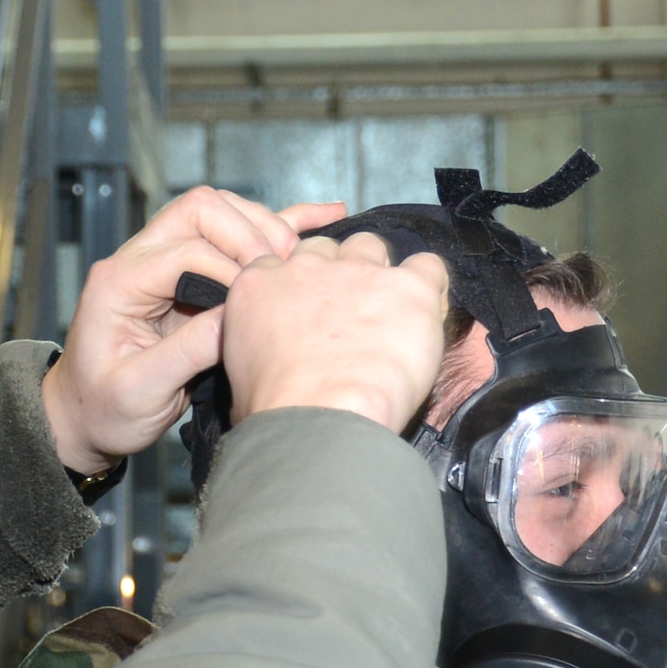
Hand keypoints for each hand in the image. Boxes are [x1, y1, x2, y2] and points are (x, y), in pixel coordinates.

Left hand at [42, 187, 344, 476]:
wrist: (85, 419)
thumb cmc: (104, 410)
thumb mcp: (140, 391)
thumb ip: (186, 352)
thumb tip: (235, 317)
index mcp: (119, 282)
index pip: (186, 249)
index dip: (229, 270)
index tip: (256, 305)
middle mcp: (138, 259)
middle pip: (202, 209)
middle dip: (248, 233)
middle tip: (281, 272)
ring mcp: (162, 260)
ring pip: (219, 212)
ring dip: (262, 228)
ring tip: (297, 260)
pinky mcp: (187, 273)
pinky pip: (232, 234)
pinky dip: (275, 225)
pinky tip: (321, 216)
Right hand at [222, 233, 448, 431]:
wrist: (321, 420)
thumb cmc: (274, 412)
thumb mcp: (239, 375)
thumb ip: (252, 344)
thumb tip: (257, 350)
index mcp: (259, 285)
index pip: (278, 264)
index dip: (295, 288)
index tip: (304, 315)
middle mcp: (307, 268)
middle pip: (326, 250)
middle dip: (335, 274)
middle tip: (345, 317)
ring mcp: (360, 272)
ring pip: (371, 247)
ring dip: (377, 273)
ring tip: (386, 312)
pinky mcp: (407, 286)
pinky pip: (427, 266)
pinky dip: (428, 285)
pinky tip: (421, 315)